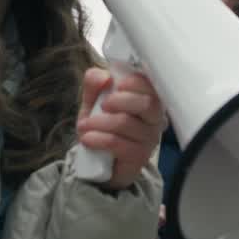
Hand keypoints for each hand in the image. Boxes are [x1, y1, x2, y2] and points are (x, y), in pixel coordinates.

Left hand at [77, 68, 165, 190]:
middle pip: (147, 103)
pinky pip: (118, 143)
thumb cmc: (101, 127)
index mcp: (148, 99)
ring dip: (99, 122)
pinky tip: (87, 139)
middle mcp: (155, 119)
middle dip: (120, 100)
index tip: (118, 84)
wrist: (98, 162)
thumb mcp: (93, 101)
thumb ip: (94, 84)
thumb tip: (103, 76)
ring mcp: (149, 139)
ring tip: (84, 126)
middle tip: (102, 105)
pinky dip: (98, 139)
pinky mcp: (139, 157)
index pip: (152, 86)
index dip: (136, 82)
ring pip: (126, 123)